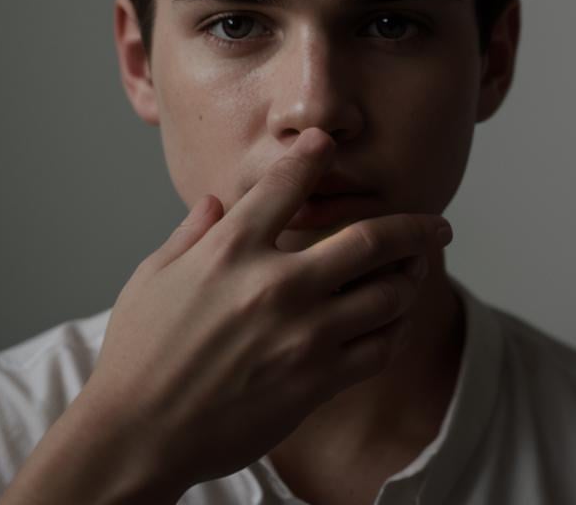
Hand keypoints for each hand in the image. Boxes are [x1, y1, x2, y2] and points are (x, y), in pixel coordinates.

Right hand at [84, 126, 451, 497]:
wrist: (137, 433)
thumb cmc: (139, 350)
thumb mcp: (153, 275)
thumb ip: (192, 232)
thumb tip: (218, 201)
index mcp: (230, 249)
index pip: (287, 185)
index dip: (313, 155)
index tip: (328, 141)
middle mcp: (276, 284)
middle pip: (369, 239)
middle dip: (415, 226)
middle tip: (438, 223)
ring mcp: (302, 335)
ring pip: (388, 294)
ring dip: (412, 277)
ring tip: (417, 271)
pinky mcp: (315, 381)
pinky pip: (379, 349)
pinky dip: (395, 329)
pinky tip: (394, 320)